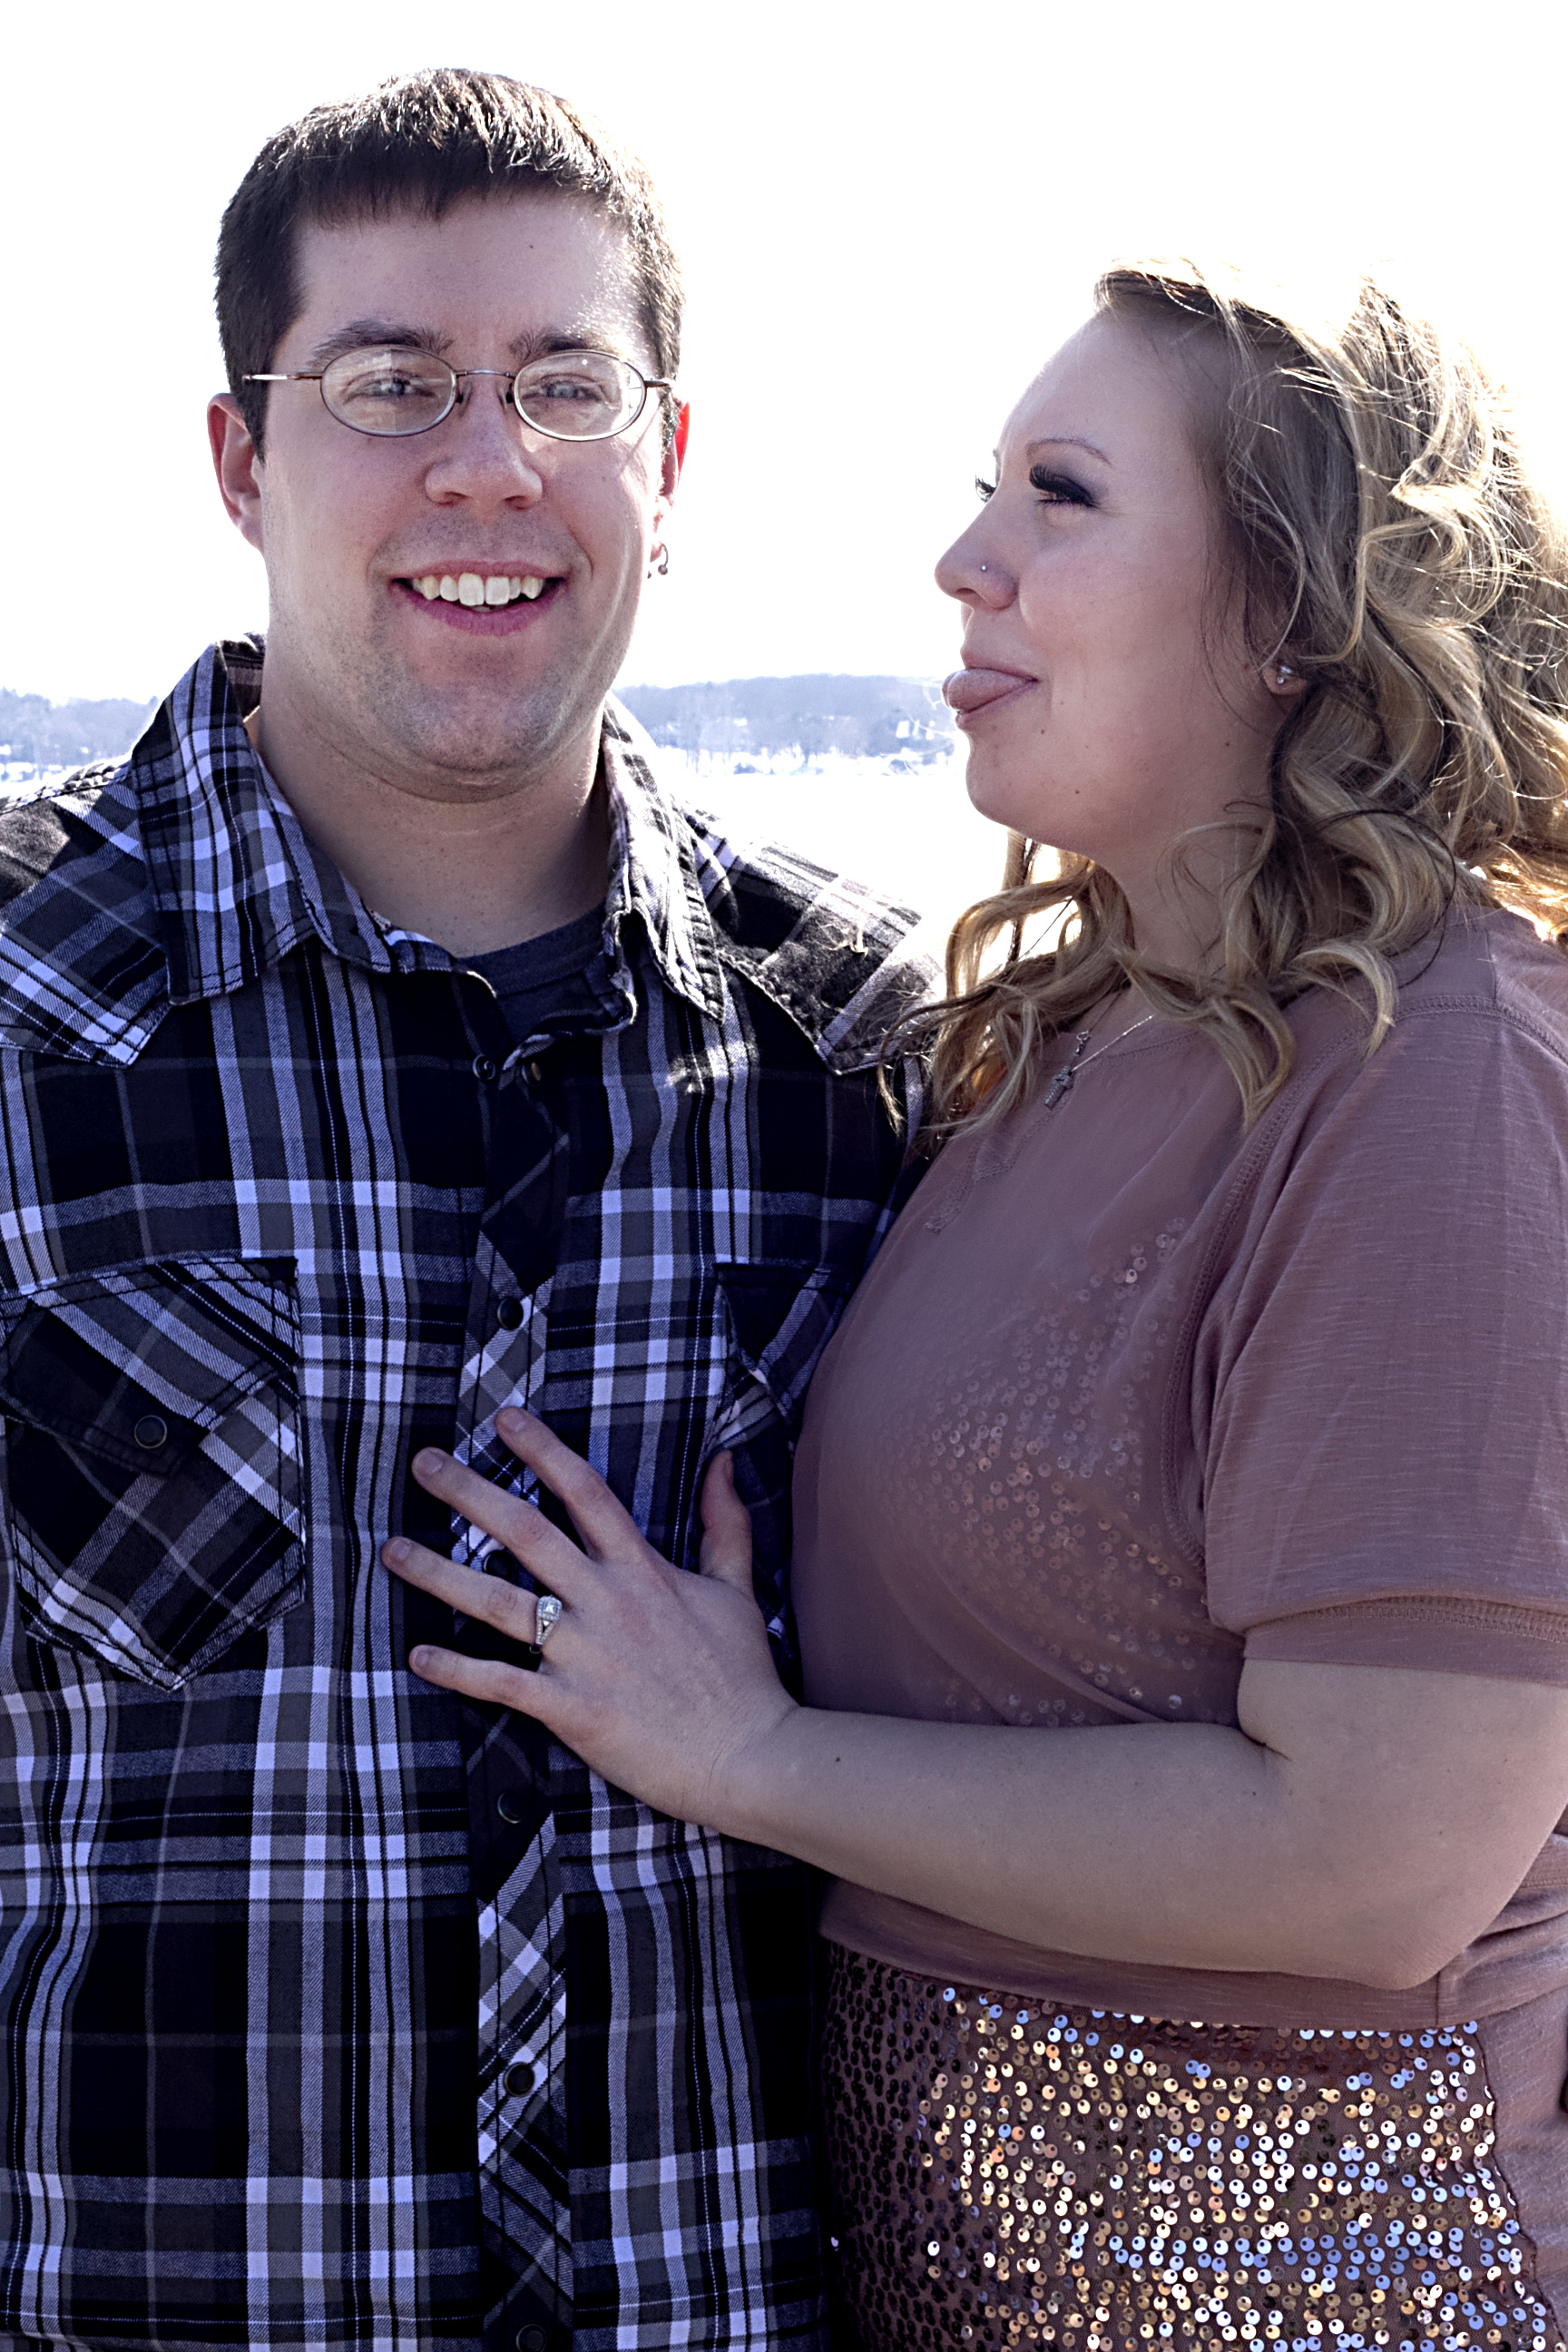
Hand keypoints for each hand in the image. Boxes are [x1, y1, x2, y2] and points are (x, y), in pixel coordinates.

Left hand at [379, 1408, 798, 1830]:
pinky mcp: (572, 1707)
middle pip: (526, 1532)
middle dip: (469, 1493)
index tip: (503, 1420)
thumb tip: (723, 1460)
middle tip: (422, 1464)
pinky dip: (457, 1670)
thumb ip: (725, 1522)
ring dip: (439, 1574)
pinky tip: (417, 1654)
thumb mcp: (736, 1587)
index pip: (585, 1492)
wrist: (750, 1754)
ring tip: (394, 1550)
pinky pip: (501, 1683)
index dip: (543, 1451)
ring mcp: (586, 1655)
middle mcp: (607, 1603)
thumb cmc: (743, 1675)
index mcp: (643, 1570)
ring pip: (497, 1604)